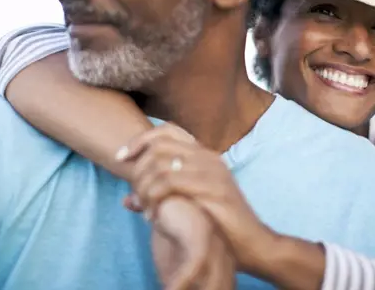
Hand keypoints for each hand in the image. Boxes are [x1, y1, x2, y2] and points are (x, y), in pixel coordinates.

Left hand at [118, 123, 277, 273]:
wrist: (253, 243)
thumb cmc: (219, 225)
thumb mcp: (187, 205)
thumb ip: (159, 197)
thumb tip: (126, 201)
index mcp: (204, 155)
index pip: (167, 130)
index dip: (139, 140)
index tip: (121, 158)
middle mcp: (209, 157)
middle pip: (159, 146)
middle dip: (137, 170)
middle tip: (134, 194)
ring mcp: (212, 172)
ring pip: (161, 165)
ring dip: (144, 187)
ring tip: (144, 209)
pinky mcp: (213, 189)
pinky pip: (170, 184)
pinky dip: (154, 199)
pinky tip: (153, 216)